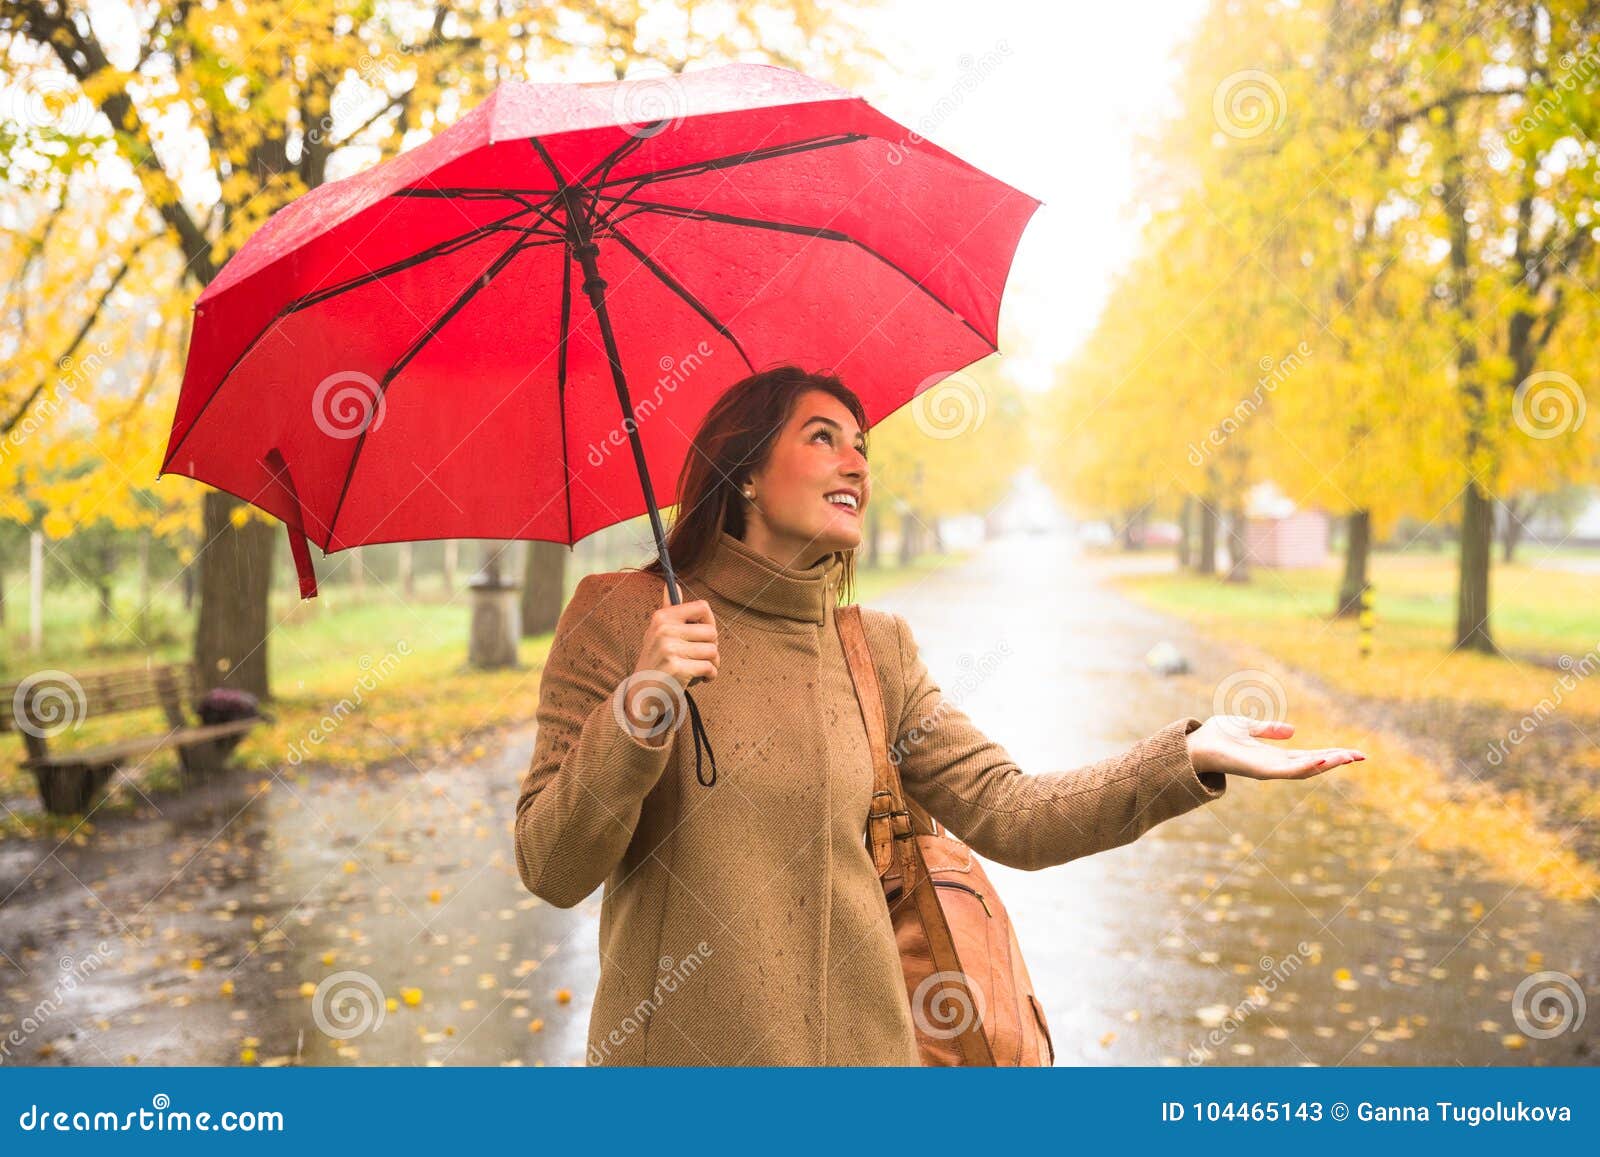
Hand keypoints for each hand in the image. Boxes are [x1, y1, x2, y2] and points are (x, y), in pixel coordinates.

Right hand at [634, 583, 719, 693]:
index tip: (705, 635)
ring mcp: (669, 648)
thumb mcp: (657, 632)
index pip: (702, 607)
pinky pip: (709, 667)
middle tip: (701, 657)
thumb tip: (674, 585)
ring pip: (712, 651)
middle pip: (712, 632)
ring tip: (700, 669)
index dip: (710, 622)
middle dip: (712, 647)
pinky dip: (710, 676)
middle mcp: (664, 630)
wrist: (642, 692)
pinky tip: (701, 679)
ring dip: (712, 663)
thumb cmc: (656, 661)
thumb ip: (669, 609)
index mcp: (662, 617)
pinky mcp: (677, 667)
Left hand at [1184, 716, 1365, 779]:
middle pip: (1312, 764)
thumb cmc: (1217, 736)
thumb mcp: (1247, 727)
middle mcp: (1274, 766)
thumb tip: (1293, 731)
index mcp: (1274, 756)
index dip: (1330, 754)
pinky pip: (1287, 771)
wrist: (1195, 745)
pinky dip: (1306, 765)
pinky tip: (1322, 758)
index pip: (1308, 756)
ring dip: (1327, 763)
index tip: (1352, 751)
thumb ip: (1269, 730)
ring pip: (1305, 769)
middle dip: (1336, 761)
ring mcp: (1268, 770)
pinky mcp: (1260, 771)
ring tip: (1349, 757)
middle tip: (1361, 756)